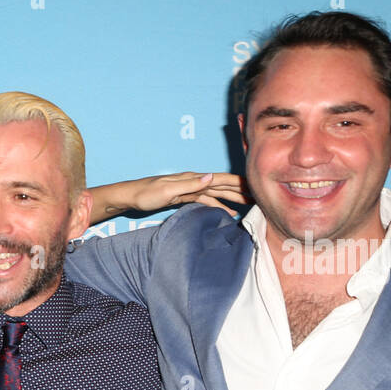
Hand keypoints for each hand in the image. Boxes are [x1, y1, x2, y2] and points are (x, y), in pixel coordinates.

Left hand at [92, 172, 247, 222]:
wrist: (131, 196)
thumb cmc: (146, 193)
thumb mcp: (167, 190)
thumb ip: (189, 185)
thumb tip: (210, 177)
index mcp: (192, 178)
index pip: (221, 178)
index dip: (239, 182)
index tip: (256, 186)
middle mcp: (194, 181)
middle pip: (222, 185)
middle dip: (240, 190)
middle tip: (260, 197)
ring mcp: (190, 189)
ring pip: (217, 192)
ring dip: (232, 198)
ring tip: (248, 205)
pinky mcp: (184, 197)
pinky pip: (207, 200)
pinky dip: (218, 205)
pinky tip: (226, 212)